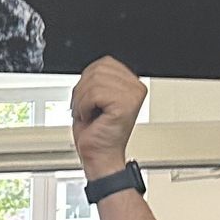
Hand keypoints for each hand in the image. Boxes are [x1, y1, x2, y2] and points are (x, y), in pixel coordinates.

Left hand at [69, 56, 147, 178]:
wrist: (100, 157)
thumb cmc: (96, 132)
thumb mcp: (95, 98)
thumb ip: (97, 78)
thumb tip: (91, 68)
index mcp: (131, 83)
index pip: (103, 63)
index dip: (87, 82)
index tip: (90, 101)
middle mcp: (136, 87)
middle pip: (97, 70)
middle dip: (83, 92)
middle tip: (88, 110)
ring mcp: (132, 95)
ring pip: (93, 82)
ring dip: (82, 101)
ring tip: (90, 115)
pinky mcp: (125, 104)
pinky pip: (93, 94)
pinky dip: (84, 108)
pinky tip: (92, 118)